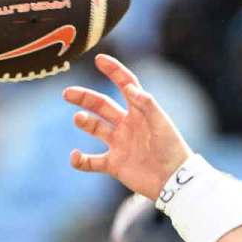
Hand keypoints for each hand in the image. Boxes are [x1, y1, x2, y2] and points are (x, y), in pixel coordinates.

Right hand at [62, 54, 192, 199]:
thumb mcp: (162, 124)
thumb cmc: (172, 150)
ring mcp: (119, 145)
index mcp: (140, 112)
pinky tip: (75, 157)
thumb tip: (129, 86)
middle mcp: (127, 125)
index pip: (125, 86)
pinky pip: (92, 162)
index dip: (114, 71)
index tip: (99, 59)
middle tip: (68, 94)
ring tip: (79, 119)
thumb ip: (147, 104)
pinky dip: (80, 161)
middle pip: (102, 106)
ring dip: (84, 122)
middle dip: (85, 98)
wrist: (174, 182)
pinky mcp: (114, 165)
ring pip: (95, 128)